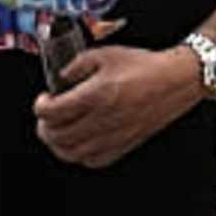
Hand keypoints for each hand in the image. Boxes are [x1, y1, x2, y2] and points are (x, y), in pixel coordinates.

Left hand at [31, 41, 181, 169]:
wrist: (175, 81)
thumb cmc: (144, 67)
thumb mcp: (105, 54)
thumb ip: (76, 64)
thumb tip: (59, 78)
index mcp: (96, 95)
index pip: (52, 112)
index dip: (40, 105)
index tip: (44, 99)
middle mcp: (103, 119)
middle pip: (56, 136)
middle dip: (44, 125)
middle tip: (46, 116)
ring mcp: (113, 136)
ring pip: (71, 153)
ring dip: (57, 143)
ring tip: (57, 131)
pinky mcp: (124, 145)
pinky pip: (93, 160)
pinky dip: (79, 155)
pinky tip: (79, 142)